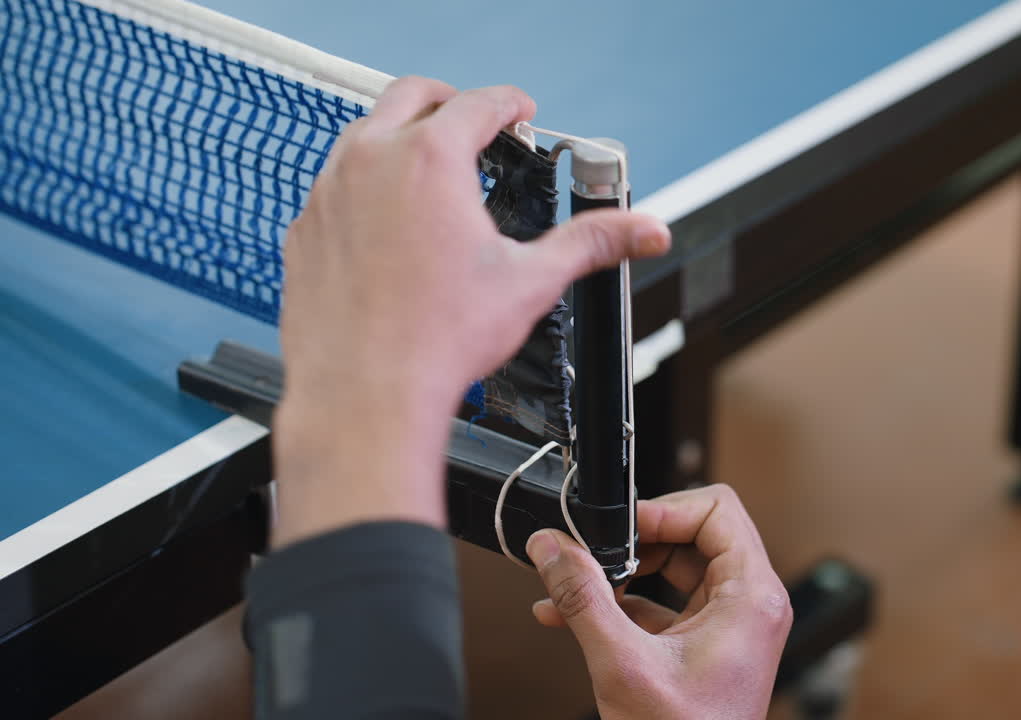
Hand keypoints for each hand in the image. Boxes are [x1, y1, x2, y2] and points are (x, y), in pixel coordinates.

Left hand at [271, 76, 670, 546]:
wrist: (364, 395)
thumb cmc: (438, 342)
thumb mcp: (530, 283)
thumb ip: (591, 244)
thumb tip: (646, 231)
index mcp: (431, 161)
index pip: (479, 103)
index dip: (510, 104)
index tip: (521, 114)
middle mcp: (372, 162)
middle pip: (413, 96)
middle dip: (451, 102)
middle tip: (476, 124)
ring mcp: (329, 192)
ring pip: (363, 134)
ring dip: (401, 136)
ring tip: (431, 167)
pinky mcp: (304, 229)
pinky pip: (333, 184)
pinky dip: (363, 183)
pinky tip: (386, 220)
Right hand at [525, 485, 791, 719]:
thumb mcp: (623, 663)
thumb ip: (583, 597)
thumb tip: (553, 547)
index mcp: (752, 597)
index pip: (717, 508)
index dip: (663, 510)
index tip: (618, 527)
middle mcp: (748, 605)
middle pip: (694, 532)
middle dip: (636, 540)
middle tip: (595, 551)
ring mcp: (728, 626)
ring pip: (674, 566)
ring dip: (622, 570)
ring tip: (578, 582)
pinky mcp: (703, 646)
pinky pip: (662, 602)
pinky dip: (620, 601)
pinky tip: (571, 613)